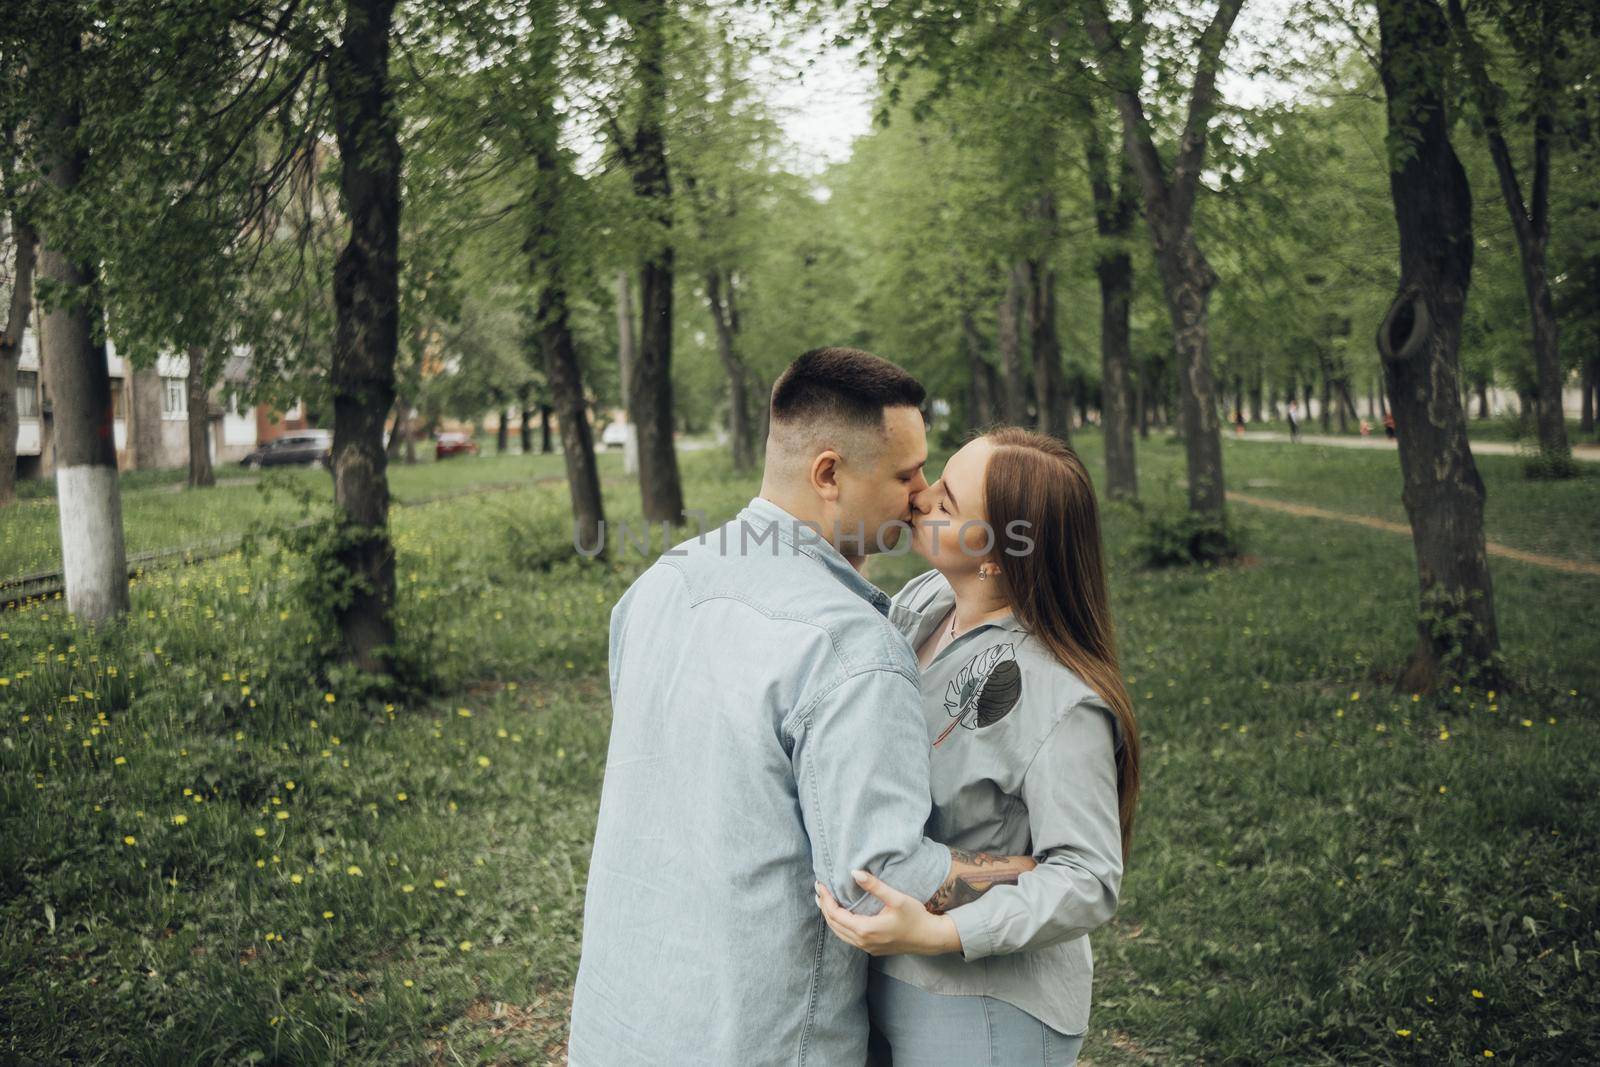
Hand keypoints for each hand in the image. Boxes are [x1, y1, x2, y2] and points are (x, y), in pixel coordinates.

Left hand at [814, 870, 961, 956]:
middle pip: (834, 925)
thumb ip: (874, 886)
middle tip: (818, 891)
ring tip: (824, 902)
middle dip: (824, 907)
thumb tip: (854, 872)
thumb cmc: (915, 917)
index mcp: (865, 930)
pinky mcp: (872, 949)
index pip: (836, 915)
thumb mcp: (896, 898)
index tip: (820, 885)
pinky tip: (841, 916)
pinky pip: (848, 938)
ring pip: (840, 934)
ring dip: (831, 917)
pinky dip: (840, 926)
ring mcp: (867, 948)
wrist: (929, 938)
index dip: (826, 900)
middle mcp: (863, 942)